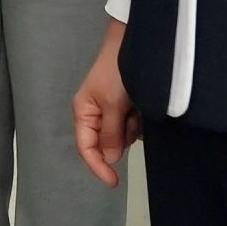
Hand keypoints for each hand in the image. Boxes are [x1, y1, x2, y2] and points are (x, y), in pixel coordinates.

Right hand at [72, 28, 138, 184]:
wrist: (136, 44)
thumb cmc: (118, 72)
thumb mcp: (113, 103)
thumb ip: (110, 133)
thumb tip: (109, 160)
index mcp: (84, 112)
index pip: (86, 148)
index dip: (98, 167)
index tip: (114, 181)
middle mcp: (95, 114)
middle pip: (106, 143)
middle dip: (121, 137)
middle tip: (131, 119)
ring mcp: (112, 110)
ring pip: (122, 136)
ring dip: (132, 128)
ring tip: (137, 107)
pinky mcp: (126, 106)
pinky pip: (132, 125)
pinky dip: (138, 120)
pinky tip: (142, 106)